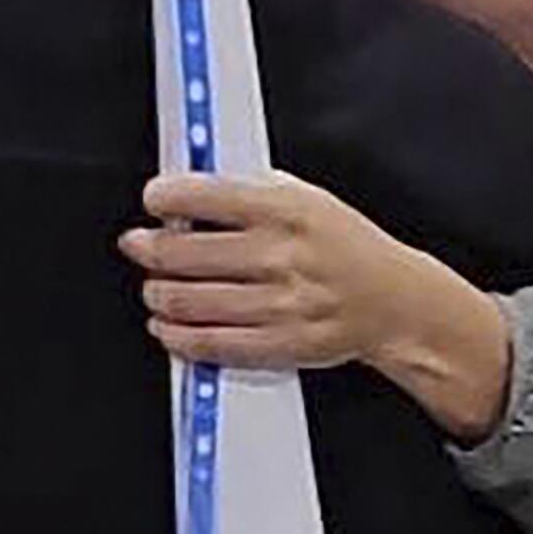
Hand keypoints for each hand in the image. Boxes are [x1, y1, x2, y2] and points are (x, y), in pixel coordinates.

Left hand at [121, 171, 420, 369]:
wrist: (394, 302)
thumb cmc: (348, 247)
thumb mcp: (310, 198)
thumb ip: (254, 190)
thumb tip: (194, 190)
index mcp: (286, 210)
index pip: (204, 196)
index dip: (164, 196)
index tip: (153, 199)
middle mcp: (280, 255)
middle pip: (183, 253)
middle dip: (146, 248)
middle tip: (137, 244)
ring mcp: (279, 302)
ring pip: (188, 300)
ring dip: (157, 293)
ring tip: (154, 286)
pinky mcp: (280, 343)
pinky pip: (210, 343)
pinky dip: (176, 335)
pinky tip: (167, 325)